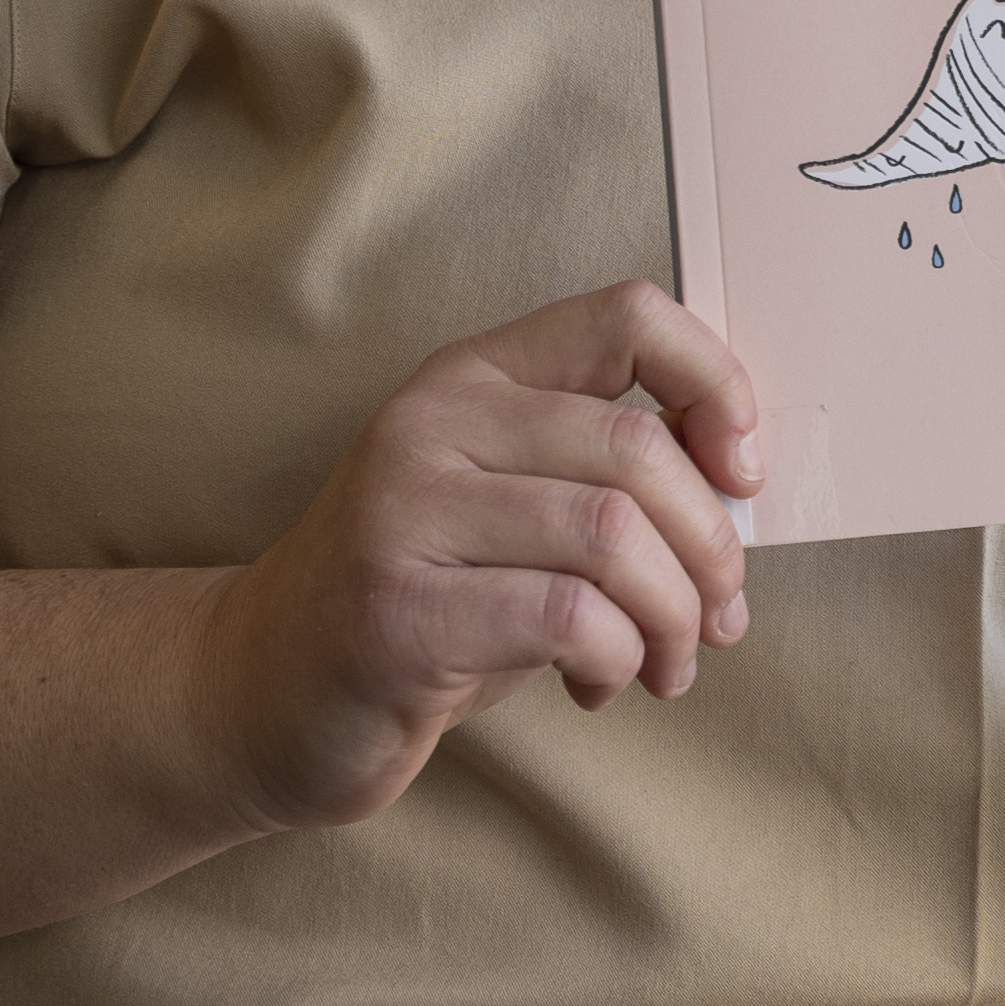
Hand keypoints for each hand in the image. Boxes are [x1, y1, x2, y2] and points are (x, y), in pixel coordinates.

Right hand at [190, 283, 761, 831]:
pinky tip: (597, 684)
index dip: (715, 383)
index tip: (742, 474)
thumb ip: (606, 479)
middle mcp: (434, 422)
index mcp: (475, 376)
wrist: (262, 690)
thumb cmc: (425, 600)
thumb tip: (739, 491)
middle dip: (710, 548)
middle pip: (638, 448)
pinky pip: (568, 617)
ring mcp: (406, 511)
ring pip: (613, 536)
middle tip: (719, 618)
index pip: (626, 315)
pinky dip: (617, 659)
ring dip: (672, 618)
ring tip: (665, 664)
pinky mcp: (398, 609)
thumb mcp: (514, 510)